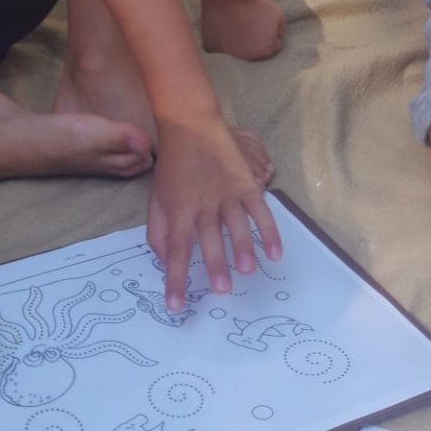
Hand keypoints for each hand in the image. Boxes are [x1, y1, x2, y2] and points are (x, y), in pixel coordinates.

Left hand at [147, 113, 281, 309]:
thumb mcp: (156, 199)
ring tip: (247, 270)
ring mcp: (226, 194)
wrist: (189, 125)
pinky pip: (260, 210)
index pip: (175, 250)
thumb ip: (157, 232)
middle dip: (214, 264)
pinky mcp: (245, 184)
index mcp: (178, 211)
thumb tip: (163, 261)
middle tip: (221, 289)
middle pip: (208, 238)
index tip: (176, 306)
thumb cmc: (172, 167)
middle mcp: (202, 205)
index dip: (175, 279)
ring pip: (236, 224)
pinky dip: (269, 231)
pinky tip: (275, 253)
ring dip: (242, 247)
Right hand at [201, 0, 284, 59]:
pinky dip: (222, 42)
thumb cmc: (253, 5)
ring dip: (238, 44)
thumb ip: (280, 30)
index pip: (272, 50)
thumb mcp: (277, 14)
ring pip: (236, 52)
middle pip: (254, 53)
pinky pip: (220, 49)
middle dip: (254, 42)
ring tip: (237, 27)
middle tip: (250, 26)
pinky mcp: (212, 49)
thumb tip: (277, 38)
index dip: (269, 36)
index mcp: (264, 51)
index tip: (263, 25)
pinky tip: (225, 30)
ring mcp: (227, 55)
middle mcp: (246, 58)